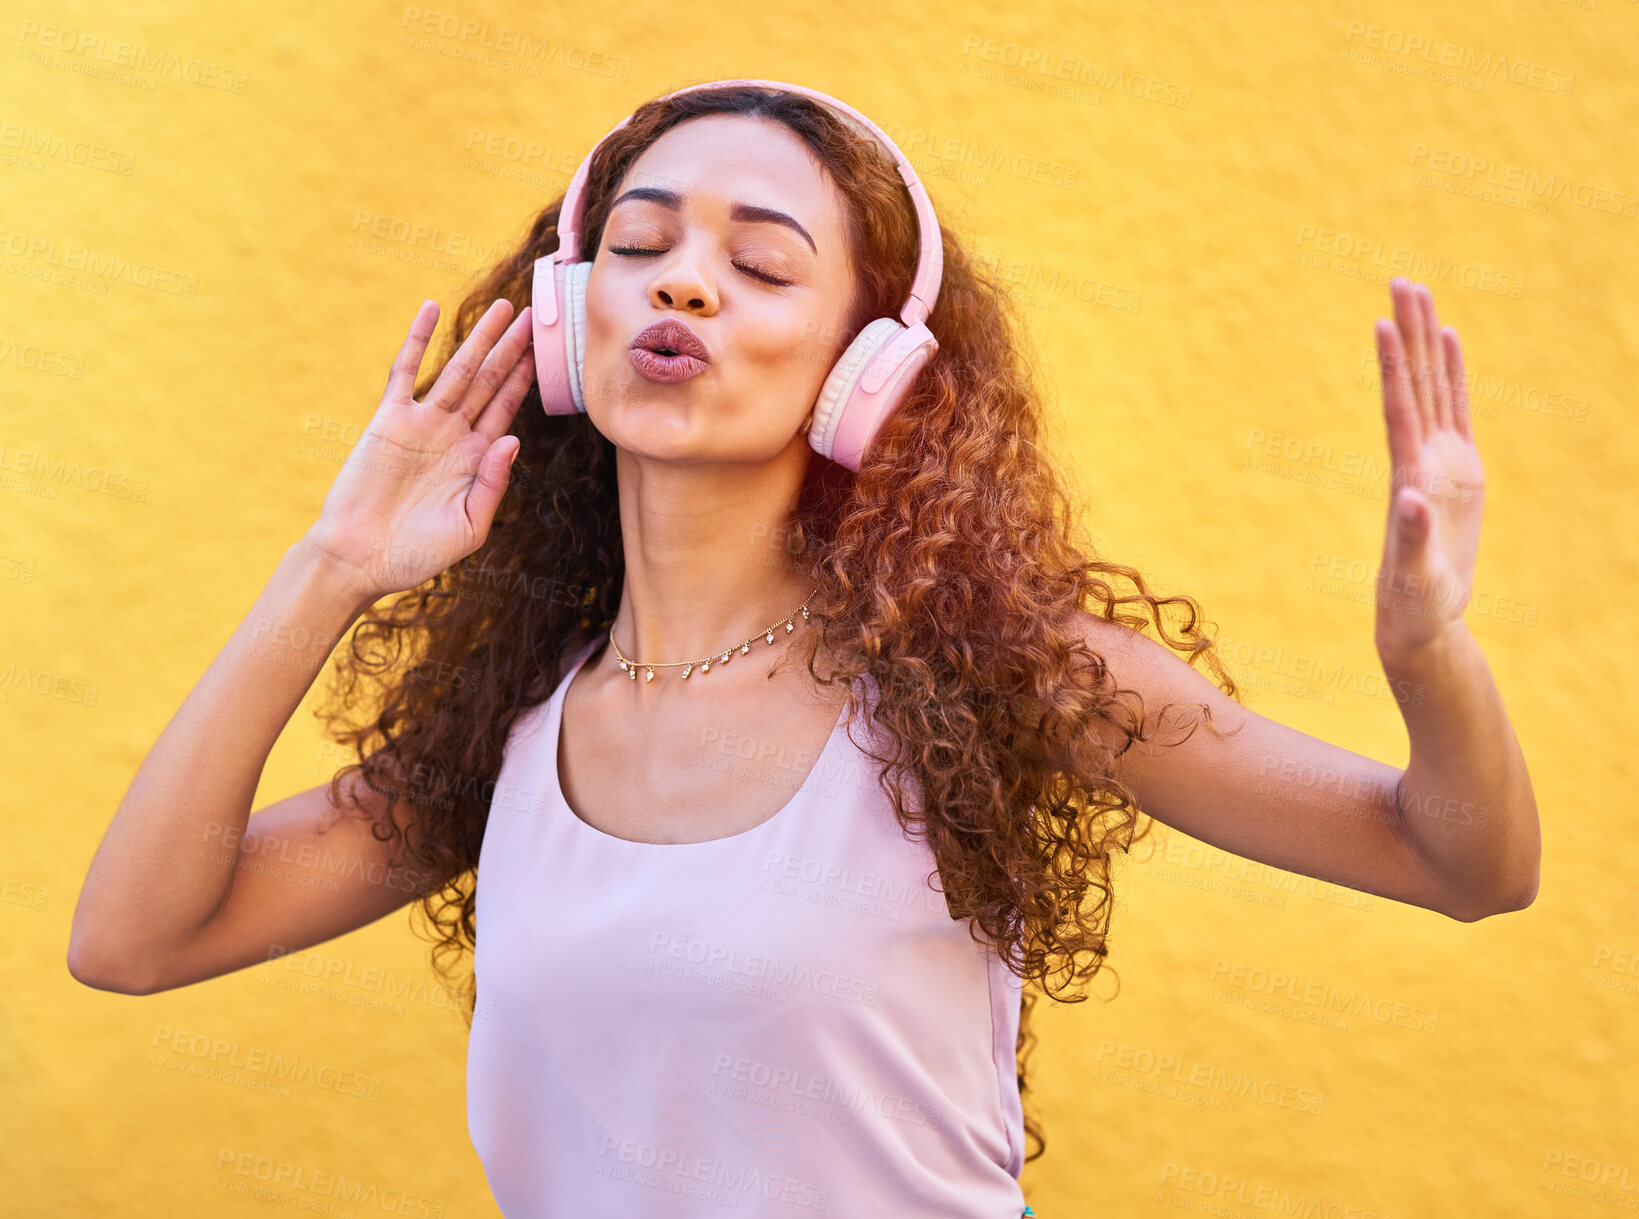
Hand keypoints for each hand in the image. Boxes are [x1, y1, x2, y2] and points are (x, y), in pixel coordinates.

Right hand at [303, 297, 535, 600]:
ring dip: (479, 338)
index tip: (547, 350)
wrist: (360, 559)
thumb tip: (513, 440)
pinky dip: (417, 340)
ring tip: (503, 308)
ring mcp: (422, 424)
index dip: (526, 379)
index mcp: (477, 459)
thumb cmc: (416, 554)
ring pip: (457, 370)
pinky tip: (430, 309)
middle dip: (512, 349)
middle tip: (537, 315)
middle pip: (490, 381)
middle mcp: (453, 435)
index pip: (507, 408)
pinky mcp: (388, 420)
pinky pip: (404, 371)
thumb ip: (493, 484)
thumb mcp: (469, 527)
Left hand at [1371, 277, 1484, 664]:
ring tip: (1419, 292)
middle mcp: (1419, 458)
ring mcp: (1439, 460)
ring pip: (1433, 387)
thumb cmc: (1413, 601)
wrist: (1421, 617)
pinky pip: (1456, 410)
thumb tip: (1408, 499)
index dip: (1392, 366)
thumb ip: (1410, 537)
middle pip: (1414, 383)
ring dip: (1425, 341)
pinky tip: (1449, 340)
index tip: (1381, 322)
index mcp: (1408, 475)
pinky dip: (1454, 374)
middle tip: (1401, 279)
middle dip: (1408, 332)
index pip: (1397, 408)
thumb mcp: (1412, 572)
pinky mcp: (1459, 471)